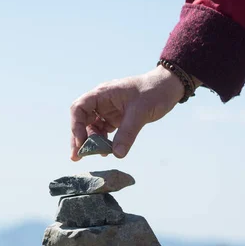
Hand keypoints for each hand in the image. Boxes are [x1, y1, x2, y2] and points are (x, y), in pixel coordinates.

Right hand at [70, 66, 184, 159]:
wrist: (168, 88)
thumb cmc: (153, 92)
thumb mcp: (140, 113)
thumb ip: (127, 133)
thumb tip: (117, 154)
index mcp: (103, 94)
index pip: (79, 108)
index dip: (76, 126)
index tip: (81, 143)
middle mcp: (102, 102)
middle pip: (82, 120)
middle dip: (79, 139)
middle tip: (76, 157)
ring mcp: (108, 110)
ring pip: (92, 128)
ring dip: (91, 142)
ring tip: (93, 156)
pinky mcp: (116, 118)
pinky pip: (104, 131)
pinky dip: (103, 142)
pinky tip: (106, 152)